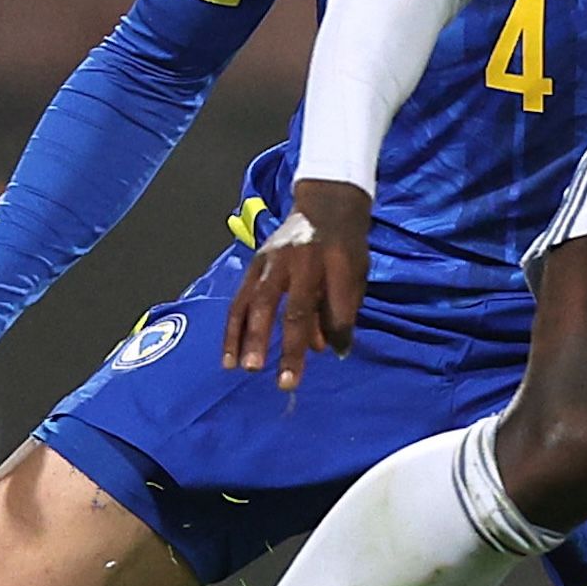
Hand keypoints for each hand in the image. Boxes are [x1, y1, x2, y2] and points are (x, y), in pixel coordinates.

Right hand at [224, 179, 370, 392]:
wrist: (325, 203)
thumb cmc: (345, 245)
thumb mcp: (356, 270)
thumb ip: (343, 308)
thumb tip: (326, 349)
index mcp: (334, 259)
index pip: (337, 301)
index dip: (337, 329)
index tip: (337, 354)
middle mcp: (301, 260)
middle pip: (293, 307)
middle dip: (289, 346)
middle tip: (285, 382)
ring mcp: (273, 261)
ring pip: (257, 303)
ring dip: (249, 339)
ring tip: (244, 369)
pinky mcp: (255, 264)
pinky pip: (240, 300)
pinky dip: (233, 330)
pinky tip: (229, 357)